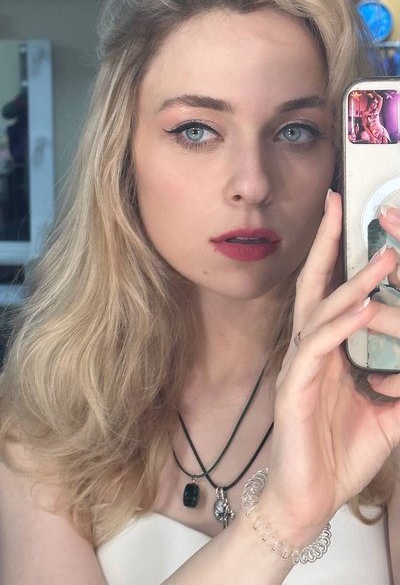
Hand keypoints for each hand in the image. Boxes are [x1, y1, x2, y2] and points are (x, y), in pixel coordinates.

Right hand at [261, 191, 399, 543]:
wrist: (307, 501)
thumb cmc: (339, 453)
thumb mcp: (386, 415)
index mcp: (329, 350)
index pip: (335, 291)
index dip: (342, 255)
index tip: (357, 219)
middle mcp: (310, 349)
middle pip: (317, 284)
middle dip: (328, 242)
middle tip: (338, 201)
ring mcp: (300, 366)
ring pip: (322, 312)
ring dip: (353, 282)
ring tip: (384, 258)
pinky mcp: (294, 389)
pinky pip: (317, 350)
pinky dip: (341, 327)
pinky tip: (364, 310)